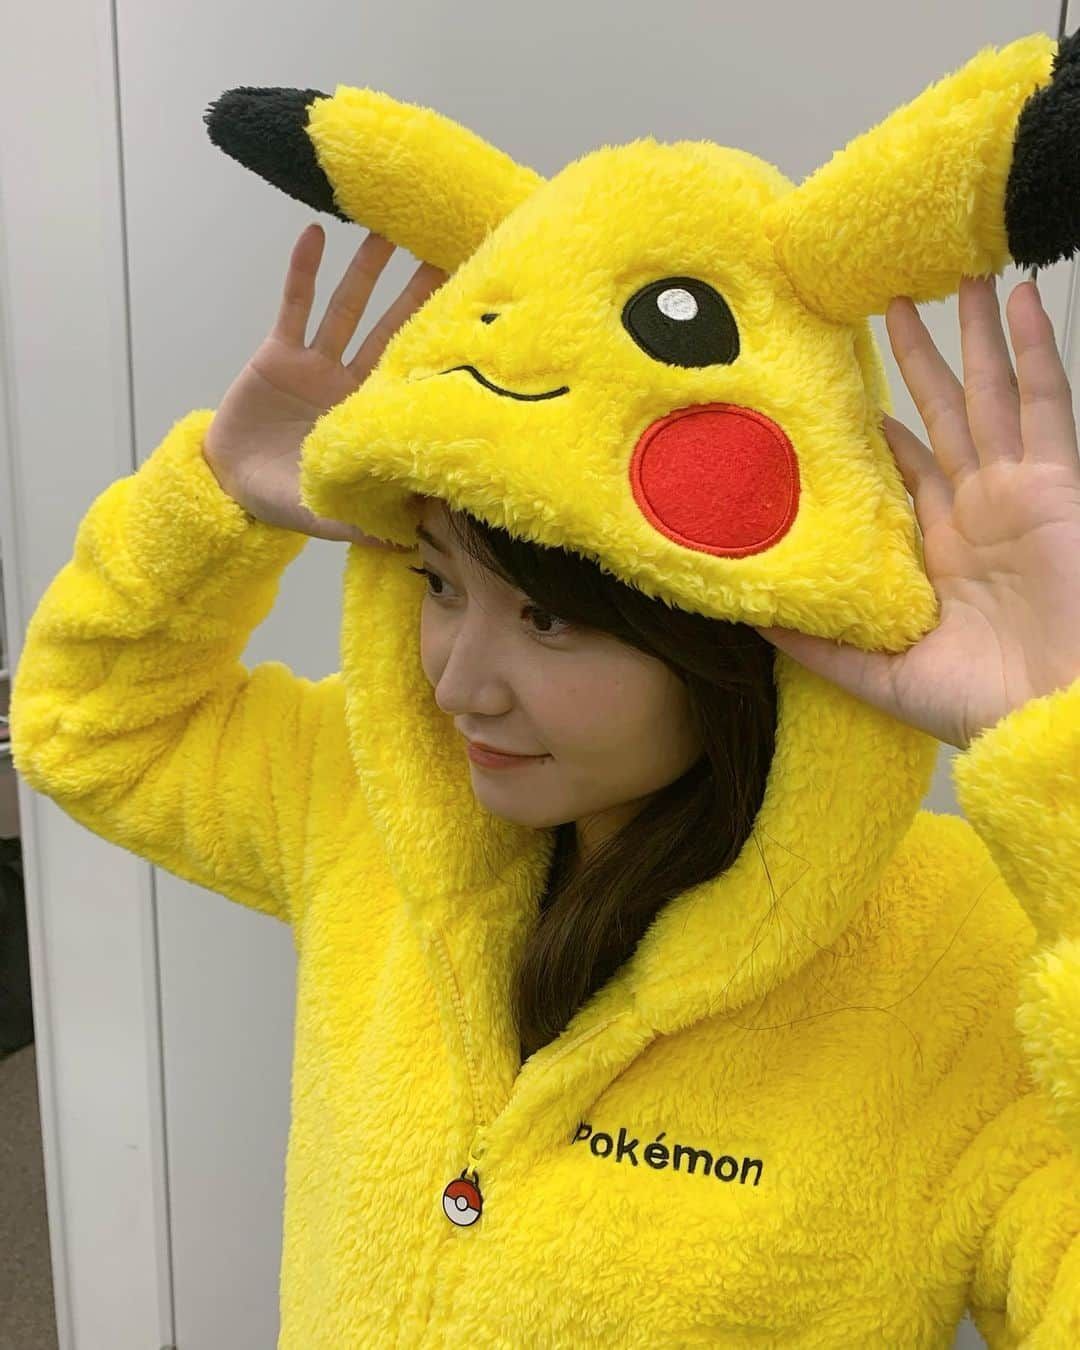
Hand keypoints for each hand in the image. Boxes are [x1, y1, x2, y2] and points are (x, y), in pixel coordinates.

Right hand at [203, 223, 446, 543]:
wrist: (230, 486)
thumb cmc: (285, 500)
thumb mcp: (326, 513)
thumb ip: (362, 521)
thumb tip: (408, 545)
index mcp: (367, 417)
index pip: (411, 374)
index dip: (436, 346)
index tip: (468, 315)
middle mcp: (348, 383)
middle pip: (390, 329)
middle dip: (417, 295)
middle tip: (448, 252)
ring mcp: (315, 364)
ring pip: (348, 308)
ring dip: (366, 270)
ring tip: (389, 229)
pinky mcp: (279, 354)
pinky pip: (294, 305)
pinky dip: (303, 271)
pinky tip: (316, 234)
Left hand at [752, 276, 1079, 750]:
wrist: (1051, 716)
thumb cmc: (977, 705)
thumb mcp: (879, 674)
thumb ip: (817, 646)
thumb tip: (751, 620)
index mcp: (935, 549)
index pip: (902, 469)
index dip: (876, 426)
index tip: (840, 386)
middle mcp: (975, 511)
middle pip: (942, 414)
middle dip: (920, 358)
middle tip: (889, 298)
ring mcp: (1018, 492)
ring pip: (990, 394)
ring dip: (975, 335)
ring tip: (958, 274)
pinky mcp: (1055, 485)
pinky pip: (1046, 403)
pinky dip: (1036, 350)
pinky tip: (1020, 301)